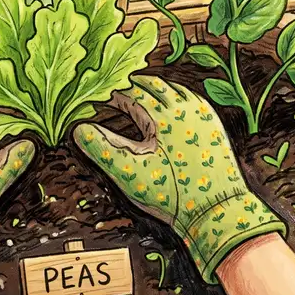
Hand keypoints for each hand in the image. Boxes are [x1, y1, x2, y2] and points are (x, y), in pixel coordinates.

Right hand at [73, 75, 284, 281]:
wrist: (217, 210)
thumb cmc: (171, 194)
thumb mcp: (130, 172)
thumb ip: (101, 147)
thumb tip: (77, 128)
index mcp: (162, 114)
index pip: (130, 93)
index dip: (110, 93)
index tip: (95, 96)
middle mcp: (184, 106)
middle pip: (153, 84)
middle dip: (131, 85)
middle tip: (113, 88)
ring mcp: (202, 112)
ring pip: (173, 88)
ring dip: (153, 87)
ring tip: (137, 92)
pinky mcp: (214, 123)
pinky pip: (191, 97)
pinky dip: (174, 95)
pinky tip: (168, 105)